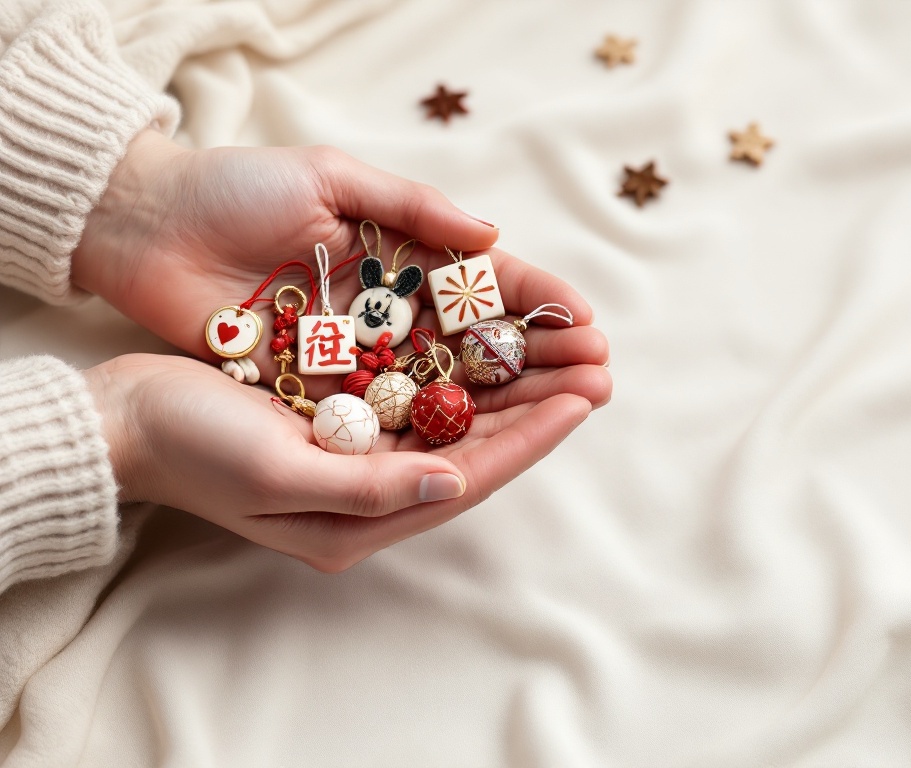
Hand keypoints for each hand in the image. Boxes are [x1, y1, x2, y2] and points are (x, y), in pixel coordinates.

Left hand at [72, 130, 608, 403]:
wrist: (147, 228)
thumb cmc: (236, 191)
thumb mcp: (331, 177)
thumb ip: (412, 208)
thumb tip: (492, 239)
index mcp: (400, 255)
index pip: (484, 287)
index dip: (537, 307)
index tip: (587, 324)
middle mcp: (390, 314)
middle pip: (479, 346)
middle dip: (540, 362)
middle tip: (598, 378)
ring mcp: (360, 358)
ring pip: (447, 388)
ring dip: (507, 402)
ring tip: (565, 410)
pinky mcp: (322, 392)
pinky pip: (390, 415)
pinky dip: (436, 428)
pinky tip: (488, 439)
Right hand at [86, 353, 604, 570]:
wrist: (126, 420)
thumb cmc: (191, 446)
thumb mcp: (276, 471)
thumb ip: (369, 488)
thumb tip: (455, 486)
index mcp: (358, 520)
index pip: (467, 477)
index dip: (529, 439)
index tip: (582, 399)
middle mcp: (368, 494)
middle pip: (474, 450)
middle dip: (536, 410)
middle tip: (597, 370)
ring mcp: (357, 458)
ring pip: (455, 422)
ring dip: (509, 388)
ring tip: (565, 356)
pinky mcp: (343, 423)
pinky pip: (420, 399)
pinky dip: (460, 374)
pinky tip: (493, 345)